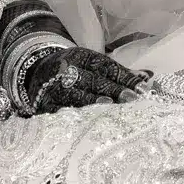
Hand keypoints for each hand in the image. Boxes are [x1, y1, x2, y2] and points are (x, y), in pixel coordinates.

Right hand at [23, 46, 150, 113]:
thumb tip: (148, 76)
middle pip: (92, 80)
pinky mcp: (43, 107)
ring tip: (109, 109)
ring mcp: (53, 88)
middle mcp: (65, 70)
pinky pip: (58, 113)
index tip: (141, 89)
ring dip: (93, 103)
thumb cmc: (75, 72)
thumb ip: (119, 73)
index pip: (105, 66)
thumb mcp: (93, 65)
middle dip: (113, 90)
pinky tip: (86, 125)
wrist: (34, 73)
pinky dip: (73, 119)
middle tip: (131, 100)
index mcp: (80, 57)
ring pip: (75, 96)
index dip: (123, 78)